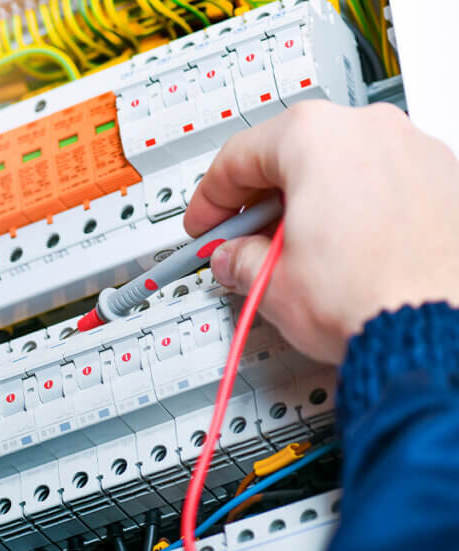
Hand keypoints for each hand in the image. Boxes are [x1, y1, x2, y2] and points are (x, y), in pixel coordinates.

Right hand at [185, 101, 458, 363]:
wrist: (432, 330)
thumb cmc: (367, 296)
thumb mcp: (271, 282)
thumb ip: (240, 260)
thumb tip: (236, 258)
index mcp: (315, 137)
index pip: (238, 157)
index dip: (210, 199)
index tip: (206, 224)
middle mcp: (369, 129)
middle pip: (292, 154)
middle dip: (261, 200)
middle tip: (243, 240)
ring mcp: (415, 151)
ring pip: (341, 166)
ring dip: (310, 202)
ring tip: (296, 252)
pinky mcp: (446, 181)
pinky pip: (383, 184)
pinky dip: (356, 209)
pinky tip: (343, 251)